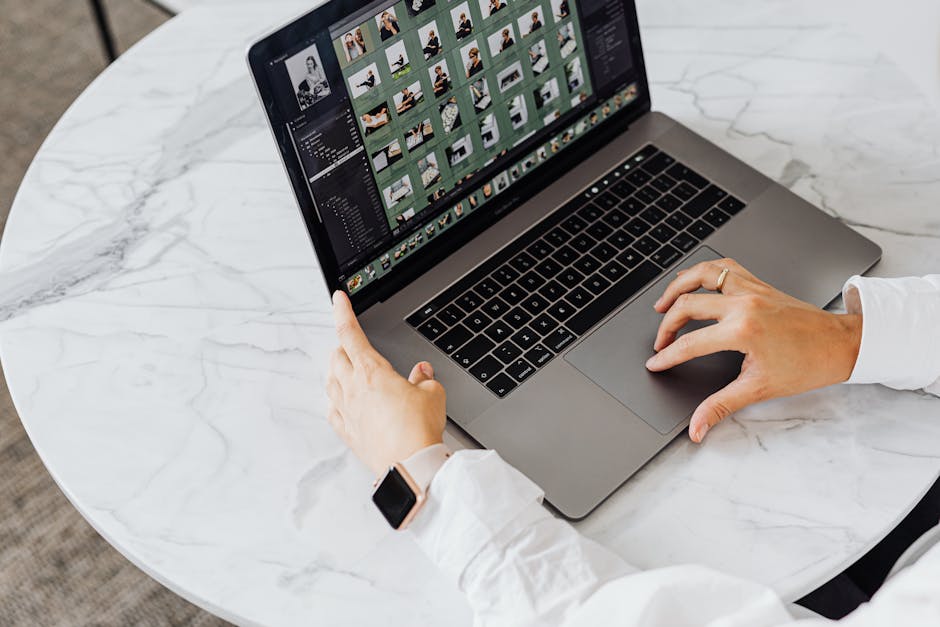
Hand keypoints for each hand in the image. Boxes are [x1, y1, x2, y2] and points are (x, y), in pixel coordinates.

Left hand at [326, 291, 446, 476]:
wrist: (410, 465)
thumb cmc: (419, 430)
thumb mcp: (432, 394)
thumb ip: (424, 379)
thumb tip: (422, 372)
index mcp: (372, 372)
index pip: (350, 333)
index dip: (342, 312)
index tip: (337, 298)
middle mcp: (353, 389)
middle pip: (336, 356)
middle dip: (344, 346)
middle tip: (354, 344)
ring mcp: (347, 411)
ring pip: (330, 381)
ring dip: (338, 371)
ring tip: (348, 370)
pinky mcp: (348, 432)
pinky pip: (333, 411)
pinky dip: (336, 401)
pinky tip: (342, 403)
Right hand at [646, 259, 861, 442]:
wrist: (840, 345)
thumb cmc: (808, 365)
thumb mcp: (759, 389)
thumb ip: (720, 406)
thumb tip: (697, 427)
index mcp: (743, 330)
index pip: (690, 343)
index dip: (668, 355)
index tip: (656, 363)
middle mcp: (744, 304)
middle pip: (687, 305)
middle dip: (666, 325)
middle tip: (661, 343)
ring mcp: (751, 290)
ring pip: (702, 275)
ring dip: (678, 287)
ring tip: (663, 303)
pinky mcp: (758, 284)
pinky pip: (724, 267)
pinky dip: (704, 272)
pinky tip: (695, 282)